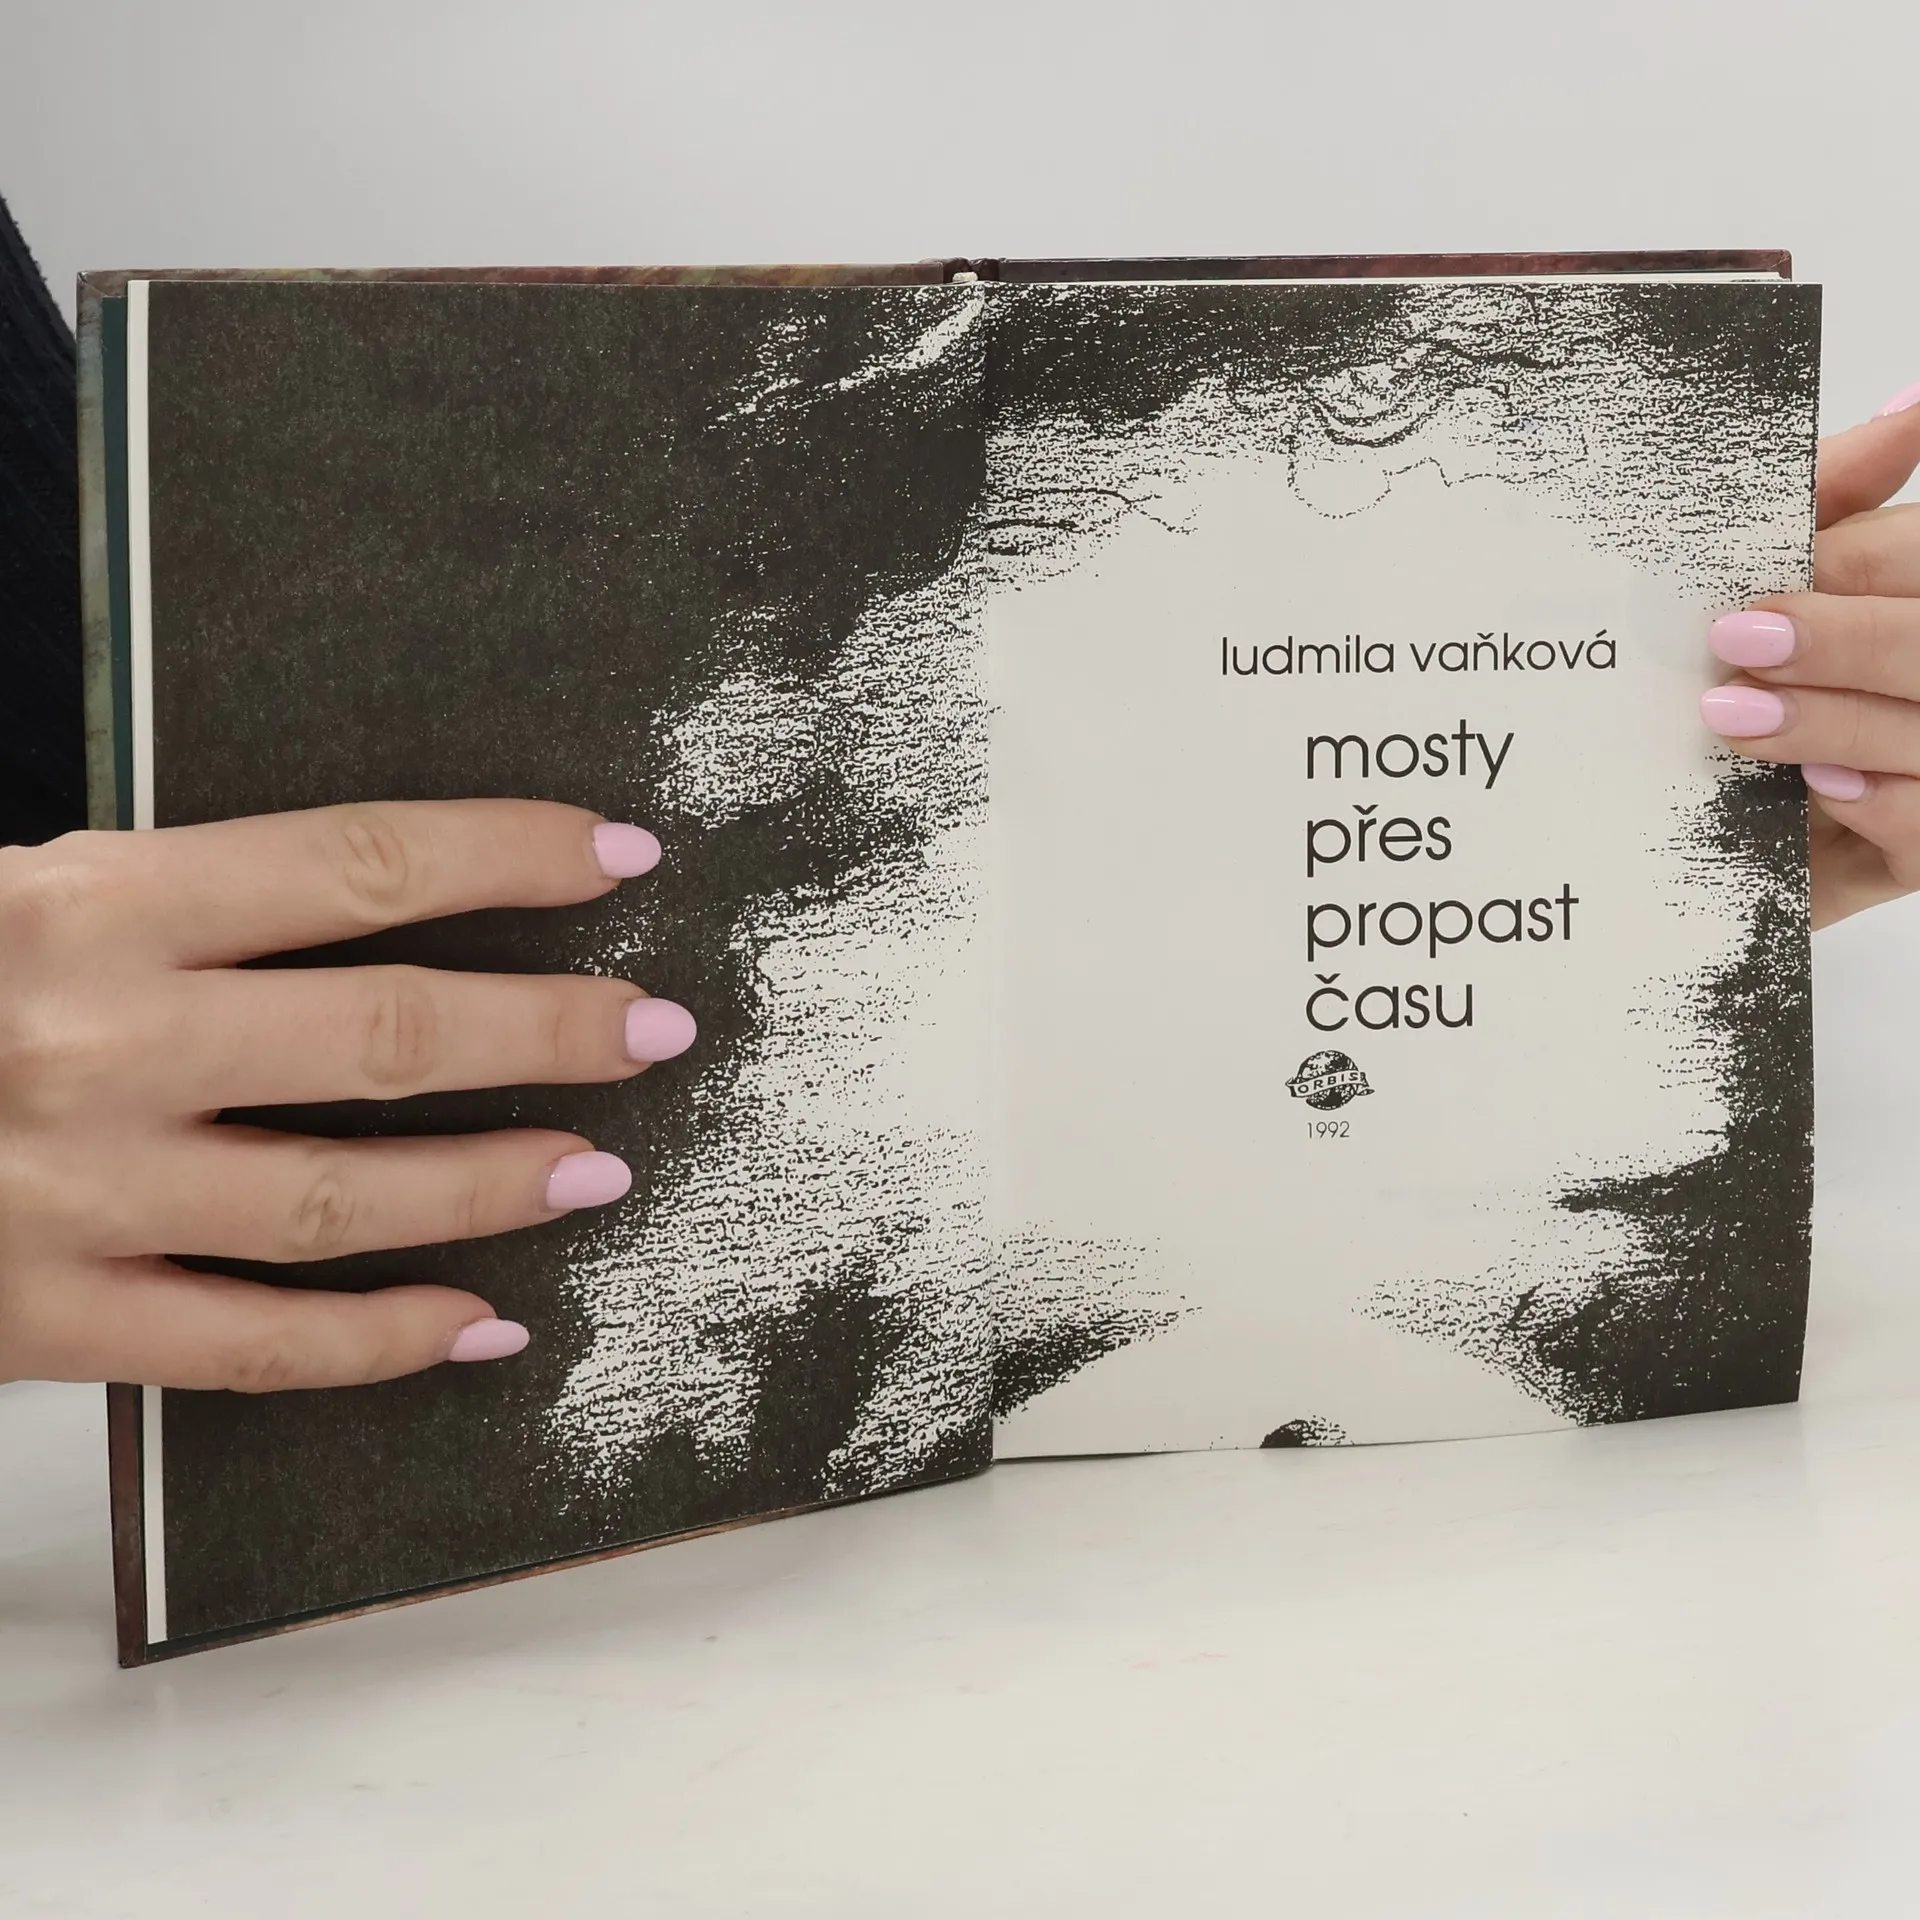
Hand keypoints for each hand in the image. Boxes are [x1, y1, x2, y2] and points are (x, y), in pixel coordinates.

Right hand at [0, 801, 693, 1389]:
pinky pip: (244, 1351)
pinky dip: (375, 1345)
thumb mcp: (18, 896)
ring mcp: (68, 1197)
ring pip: (338, 1202)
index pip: (358, 865)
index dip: (508, 854)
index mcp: (86, 904)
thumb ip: (174, 903)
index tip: (618, 853)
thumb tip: (383, 896)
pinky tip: (478, 1327)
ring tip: (598, 1169)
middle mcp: (93, 1044)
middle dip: (548, 1030)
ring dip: (490, 1188)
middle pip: (384, 1037)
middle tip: (655, 1028)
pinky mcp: (37, 1324)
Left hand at [1699, 382, 1919, 927]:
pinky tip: (1820, 793)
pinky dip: (1883, 805)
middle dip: (1845, 639)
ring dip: (1835, 722)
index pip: (1919, 560)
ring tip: (1733, 718)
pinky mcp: (1916, 852)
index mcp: (1907, 606)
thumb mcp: (1759, 592)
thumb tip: (1909, 410)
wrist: (1650, 847)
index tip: (1763, 583)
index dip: (1857, 566)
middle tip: (1739, 642)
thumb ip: (1832, 499)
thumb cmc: (1717, 702)